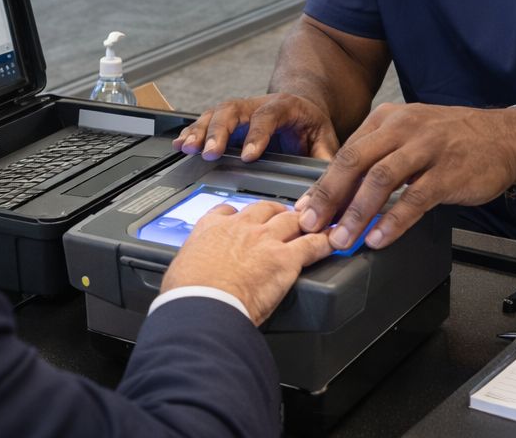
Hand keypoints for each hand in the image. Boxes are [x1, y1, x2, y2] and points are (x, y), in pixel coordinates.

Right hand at [162, 202, 334, 325]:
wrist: (203, 307)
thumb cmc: (188, 295)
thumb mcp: (180, 272)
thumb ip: (191, 267)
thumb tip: (188, 279)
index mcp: (211, 229)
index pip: (226, 211)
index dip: (238, 215)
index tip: (241, 220)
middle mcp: (240, 228)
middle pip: (264, 209)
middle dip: (275, 211)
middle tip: (283, 217)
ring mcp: (265, 240)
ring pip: (291, 220)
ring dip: (304, 221)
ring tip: (313, 222)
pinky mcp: (285, 259)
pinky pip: (312, 244)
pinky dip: (326, 242)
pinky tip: (334, 241)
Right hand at [174, 94, 339, 161]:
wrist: (300, 104)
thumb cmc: (310, 125)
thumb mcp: (325, 139)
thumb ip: (324, 160)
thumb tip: (328, 186)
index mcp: (285, 107)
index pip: (268, 116)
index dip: (257, 135)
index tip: (248, 155)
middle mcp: (258, 104)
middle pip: (234, 110)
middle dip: (219, 131)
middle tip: (209, 152)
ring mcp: (240, 110)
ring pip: (216, 113)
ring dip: (200, 130)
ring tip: (187, 147)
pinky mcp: (227, 119)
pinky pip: (205, 121)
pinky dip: (191, 132)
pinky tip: (179, 144)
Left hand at [294, 103, 515, 250]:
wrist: (504, 137)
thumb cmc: (453, 139)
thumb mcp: (410, 132)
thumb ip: (378, 154)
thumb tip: (342, 191)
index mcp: (387, 118)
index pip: (346, 152)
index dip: (322, 183)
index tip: (305, 209)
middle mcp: (403, 128)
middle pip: (355, 161)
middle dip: (329, 196)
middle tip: (311, 224)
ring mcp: (426, 149)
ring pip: (381, 179)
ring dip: (357, 212)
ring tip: (342, 239)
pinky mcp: (448, 172)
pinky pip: (415, 198)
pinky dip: (394, 221)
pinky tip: (379, 238)